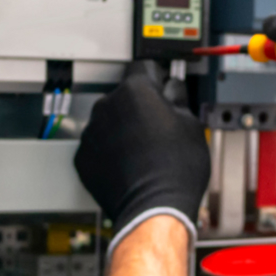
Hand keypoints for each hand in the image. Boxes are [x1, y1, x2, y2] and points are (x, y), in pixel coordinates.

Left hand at [74, 61, 210, 250]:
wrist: (154, 208)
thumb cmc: (175, 171)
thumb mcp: (192, 125)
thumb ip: (178, 99)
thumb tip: (173, 91)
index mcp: (136, 91)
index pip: (144, 66)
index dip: (158, 78)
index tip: (163, 87)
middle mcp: (108, 106)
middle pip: (125, 95)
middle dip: (140, 106)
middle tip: (160, 127)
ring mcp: (92, 132)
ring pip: (109, 121)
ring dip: (123, 129)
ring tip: (145, 151)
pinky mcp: (83, 158)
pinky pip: (98, 146)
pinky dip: (110, 152)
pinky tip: (130, 164)